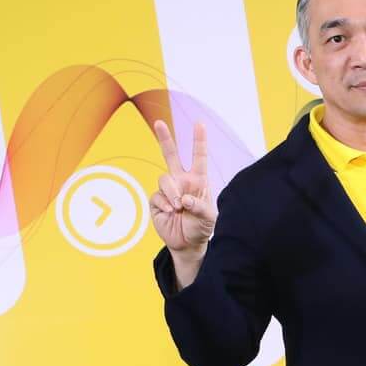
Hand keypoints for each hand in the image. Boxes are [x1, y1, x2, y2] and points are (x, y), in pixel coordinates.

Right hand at [150, 118, 216, 255]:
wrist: (188, 243)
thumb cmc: (202, 227)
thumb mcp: (208, 218)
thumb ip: (199, 207)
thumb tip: (183, 199)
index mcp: (198, 180)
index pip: (198, 157)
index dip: (199, 140)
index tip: (200, 124)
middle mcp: (181, 181)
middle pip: (171, 155)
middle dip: (164, 138)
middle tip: (158, 122)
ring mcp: (168, 190)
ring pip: (164, 179)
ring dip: (172, 192)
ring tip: (179, 207)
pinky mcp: (157, 201)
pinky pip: (157, 196)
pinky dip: (164, 203)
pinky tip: (171, 211)